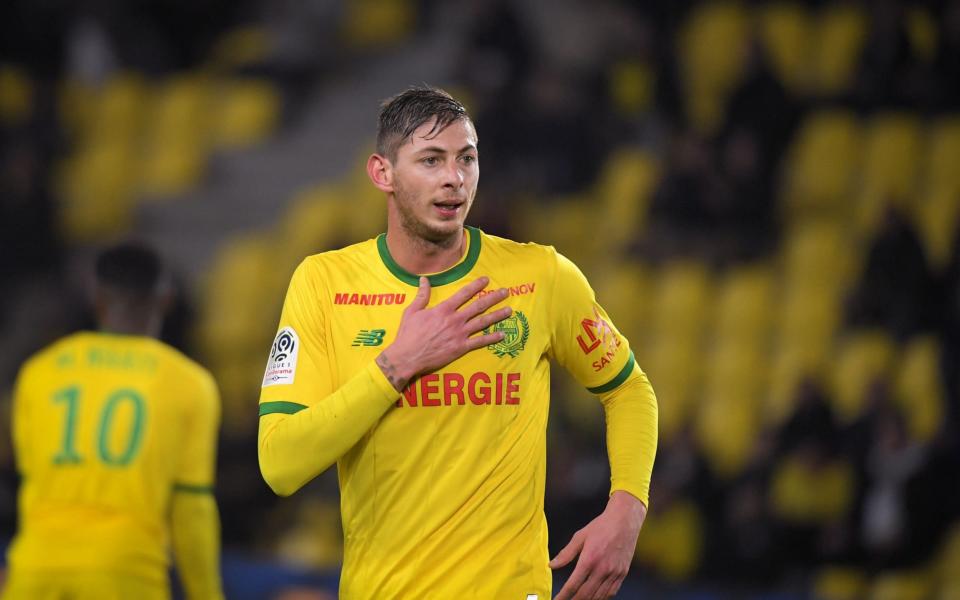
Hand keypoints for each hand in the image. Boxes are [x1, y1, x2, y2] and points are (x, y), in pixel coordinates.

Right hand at [376, 276, 510, 390]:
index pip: (464, 294)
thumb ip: (422, 295)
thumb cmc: (408, 334)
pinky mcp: (460, 348)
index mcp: (443, 310)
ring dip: (497, 315)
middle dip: (493, 298)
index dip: (476, 286)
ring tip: (509, 310)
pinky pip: (480, 342)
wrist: (407, 356)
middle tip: (505, 292)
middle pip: (478, 306)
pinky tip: (502, 334)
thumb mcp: (412, 311)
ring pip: (483, 322)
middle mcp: (455, 320)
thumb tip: (424, 280)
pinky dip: (492, 338)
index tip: (486, 280)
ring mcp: (459, 334)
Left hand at [550, 491, 646, 598]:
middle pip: (585, 594)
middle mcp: (602, 569)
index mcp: (589, 560)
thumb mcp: (580, 537)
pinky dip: (602, 598)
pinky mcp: (622, 573)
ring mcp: (614, 573)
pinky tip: (595, 597)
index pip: (573, 585)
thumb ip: (565, 554)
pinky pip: (612, 592)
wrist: (625, 521)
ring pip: (599, 596)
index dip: (563, 596)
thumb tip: (551, 565)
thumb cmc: (601, 526)